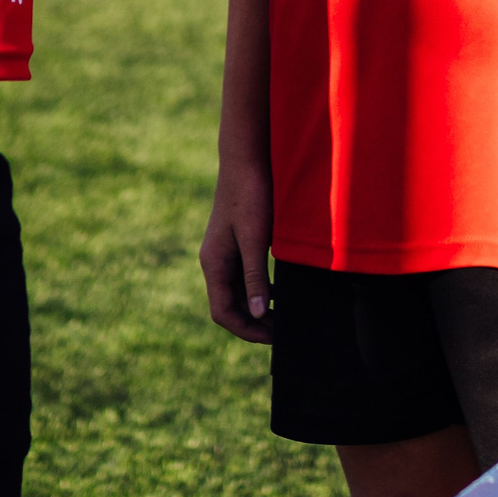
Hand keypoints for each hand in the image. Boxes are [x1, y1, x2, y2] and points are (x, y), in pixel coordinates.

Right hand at [198, 147, 273, 342]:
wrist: (246, 159)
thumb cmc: (250, 195)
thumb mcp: (255, 239)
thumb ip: (255, 277)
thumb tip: (258, 314)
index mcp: (214, 263)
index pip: (223, 312)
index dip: (246, 330)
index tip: (274, 337)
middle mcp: (215, 262)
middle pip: (229, 306)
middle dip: (254, 323)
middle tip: (284, 331)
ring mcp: (224, 253)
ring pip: (237, 293)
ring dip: (257, 309)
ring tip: (283, 317)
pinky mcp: (236, 243)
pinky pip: (244, 278)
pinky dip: (260, 291)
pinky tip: (280, 293)